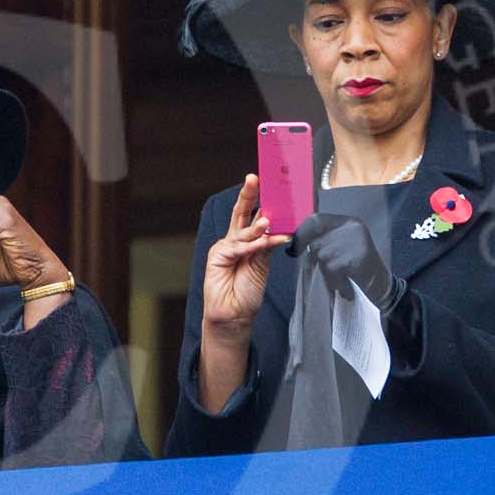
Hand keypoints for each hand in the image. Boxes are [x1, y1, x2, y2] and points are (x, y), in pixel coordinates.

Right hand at [196, 175, 288, 414]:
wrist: (235, 316)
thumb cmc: (248, 292)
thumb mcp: (263, 264)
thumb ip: (267, 244)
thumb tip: (278, 226)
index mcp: (246, 240)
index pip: (253, 215)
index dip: (258, 199)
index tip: (267, 181)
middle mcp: (234, 240)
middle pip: (241, 213)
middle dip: (248, 194)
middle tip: (254, 178)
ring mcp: (224, 247)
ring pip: (243, 231)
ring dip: (257, 227)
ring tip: (269, 223)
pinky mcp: (217, 256)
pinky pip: (238, 247)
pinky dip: (251, 245)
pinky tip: (262, 243)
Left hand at [288, 212, 395, 309]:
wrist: (382, 287)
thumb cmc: (356, 270)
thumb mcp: (340, 249)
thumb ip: (322, 241)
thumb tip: (294, 242)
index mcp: (347, 222)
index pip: (316, 220)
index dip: (302, 234)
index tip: (293, 250)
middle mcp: (352, 227)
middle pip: (317, 242)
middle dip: (317, 260)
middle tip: (330, 272)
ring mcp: (356, 239)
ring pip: (323, 256)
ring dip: (328, 272)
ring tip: (342, 278)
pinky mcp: (358, 254)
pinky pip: (332, 268)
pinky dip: (336, 280)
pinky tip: (346, 284)